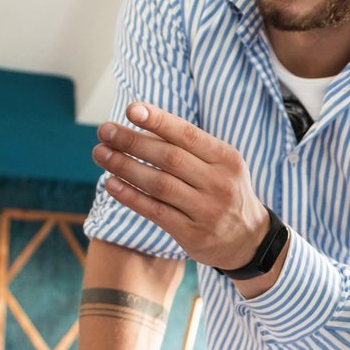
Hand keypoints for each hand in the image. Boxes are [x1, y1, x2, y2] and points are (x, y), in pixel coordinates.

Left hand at [93, 102, 269, 269]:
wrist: (249, 240)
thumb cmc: (224, 191)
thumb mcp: (221, 165)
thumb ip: (189, 148)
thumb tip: (140, 127)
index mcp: (226, 159)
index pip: (188, 134)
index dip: (158, 121)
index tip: (130, 109)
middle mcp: (219, 183)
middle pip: (169, 158)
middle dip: (132, 142)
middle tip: (104, 131)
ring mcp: (206, 210)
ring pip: (159, 184)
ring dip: (124, 167)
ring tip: (100, 153)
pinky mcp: (192, 234)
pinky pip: (155, 211)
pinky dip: (130, 196)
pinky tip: (111, 184)